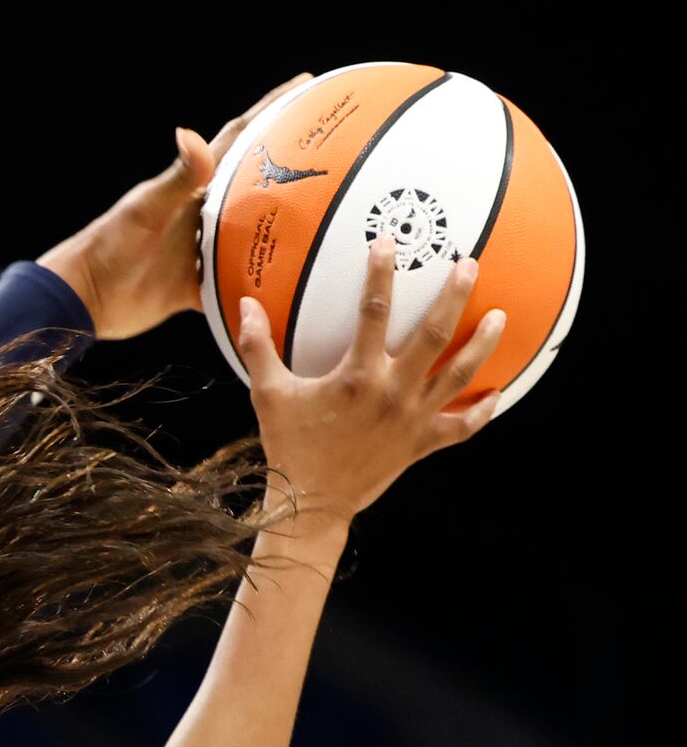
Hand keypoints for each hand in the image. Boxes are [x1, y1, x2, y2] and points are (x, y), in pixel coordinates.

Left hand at [40, 74, 310, 339]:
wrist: (85, 298)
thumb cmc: (109, 247)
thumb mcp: (145, 210)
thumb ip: (176, 178)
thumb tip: (192, 136)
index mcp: (196, 188)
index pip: (241, 140)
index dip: (272, 111)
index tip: (308, 86)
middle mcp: (205, 214)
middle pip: (260, 187)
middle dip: (297, 169)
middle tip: (343, 155)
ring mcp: (204, 250)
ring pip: (257, 235)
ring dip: (289, 230)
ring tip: (337, 222)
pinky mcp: (200, 287)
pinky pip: (240, 284)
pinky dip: (265, 285)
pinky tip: (299, 285)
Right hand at [236, 238, 504, 523]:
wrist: (312, 502)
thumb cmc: (289, 445)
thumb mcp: (268, 393)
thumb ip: (259, 346)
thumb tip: (245, 304)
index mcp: (357, 375)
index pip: (373, 311)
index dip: (380, 273)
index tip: (387, 244)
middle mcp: (393, 392)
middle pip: (434, 335)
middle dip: (455, 296)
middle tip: (470, 265)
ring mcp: (414, 418)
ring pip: (460, 374)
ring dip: (483, 344)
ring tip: (500, 316)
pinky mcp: (423, 443)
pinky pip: (463, 425)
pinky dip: (483, 409)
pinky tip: (496, 391)